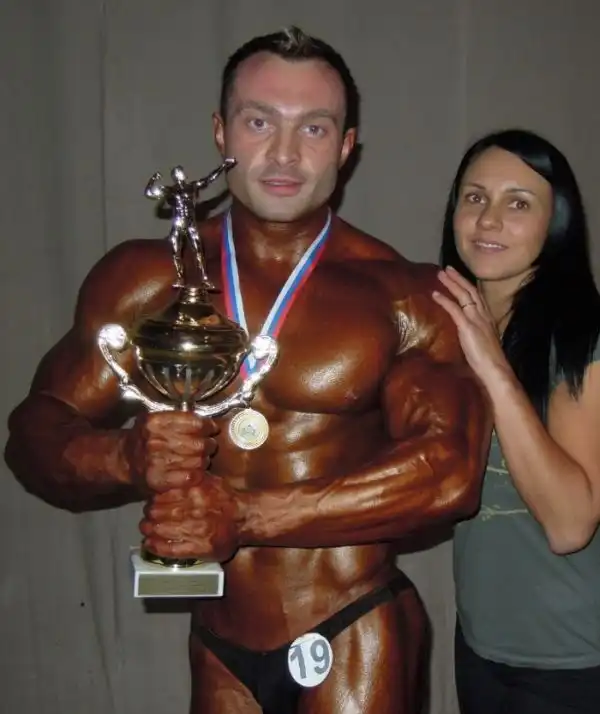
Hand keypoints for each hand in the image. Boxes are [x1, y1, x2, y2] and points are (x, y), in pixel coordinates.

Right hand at [120, 411, 217, 493]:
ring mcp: (155, 461)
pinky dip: (197, 474)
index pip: (195, 423)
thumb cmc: (146, 437)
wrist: (125, 459)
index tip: (211, 428)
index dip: (208, 426)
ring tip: (201, 458)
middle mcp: (155, 441)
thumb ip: (179, 417)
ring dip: (204, 460)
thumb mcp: (156, 419)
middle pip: (199, 444)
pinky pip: (191, 476)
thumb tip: (208, 422)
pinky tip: (194, 470)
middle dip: (208, 444)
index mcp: (155, 422)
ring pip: (198, 460)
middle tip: (208, 445)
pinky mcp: (158, 479)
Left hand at [139, 474, 241, 562]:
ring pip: (160, 531)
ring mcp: (196, 531)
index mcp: (194, 492)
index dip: (152, 502)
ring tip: (147, 530)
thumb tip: (167, 477)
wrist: (245, 517)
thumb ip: (189, 479)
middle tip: (146, 518)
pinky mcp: (199, 548)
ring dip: (149, 531)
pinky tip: (150, 544)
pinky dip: (156, 546)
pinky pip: (170, 549)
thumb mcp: (208, 480)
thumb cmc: (225, 498)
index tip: (150, 504)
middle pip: (157, 514)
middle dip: (148, 516)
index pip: (161, 497)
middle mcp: (194, 510)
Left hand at [432, 267, 509, 384]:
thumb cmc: (488, 361)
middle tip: (447, 268)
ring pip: (463, 295)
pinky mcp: (468, 327)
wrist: (495, 368)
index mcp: (487, 318)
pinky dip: (444, 300)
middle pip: (470, 291)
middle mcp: (483, 315)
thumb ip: (473, 333)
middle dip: (458, 278)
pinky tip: (435, 294)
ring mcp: (476, 319)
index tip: (458, 277)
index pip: (477, 296)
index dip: (467, 285)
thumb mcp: (480, 341)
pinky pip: (455, 309)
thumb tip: (464, 330)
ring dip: (451, 283)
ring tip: (440, 274)